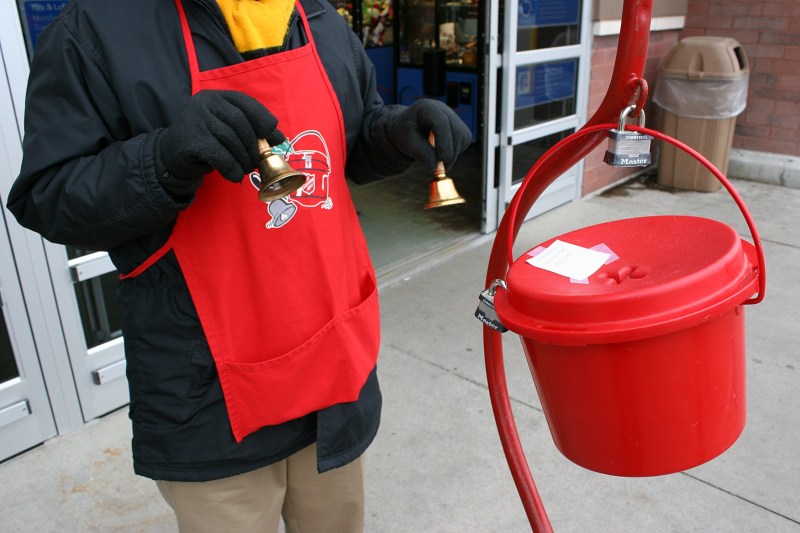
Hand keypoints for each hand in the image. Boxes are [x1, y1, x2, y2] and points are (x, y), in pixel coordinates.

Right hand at [155, 90, 283, 196]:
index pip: (245, 102)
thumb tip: (280, 138)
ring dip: (244, 159)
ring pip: (231, 140)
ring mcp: (195, 120)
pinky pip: (221, 156)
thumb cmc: (206, 143)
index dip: (262, 118)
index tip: (273, 135)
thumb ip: (252, 130)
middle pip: (240, 123)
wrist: (170, 157)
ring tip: (246, 169)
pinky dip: (232, 168)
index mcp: (215, 97)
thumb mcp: (228, 132)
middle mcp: (204, 103)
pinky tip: (234, 176)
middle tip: (257, 162)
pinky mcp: (191, 140)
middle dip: (253, 145)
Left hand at [388, 99, 471, 170]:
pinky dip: (455, 152)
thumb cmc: (406, 134)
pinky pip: (464, 142)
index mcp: (427, 108)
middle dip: (450, 152)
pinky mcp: (460, 127)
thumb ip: (419, 153)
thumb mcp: (406, 143)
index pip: (441, 123)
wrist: (409, 130)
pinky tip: (441, 152)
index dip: (444, 142)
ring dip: (452, 154)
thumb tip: (435, 164)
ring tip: (437, 161)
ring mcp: (454, 117)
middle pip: (456, 131)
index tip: (442, 159)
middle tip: (440, 168)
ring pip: (463, 138)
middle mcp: (443, 109)